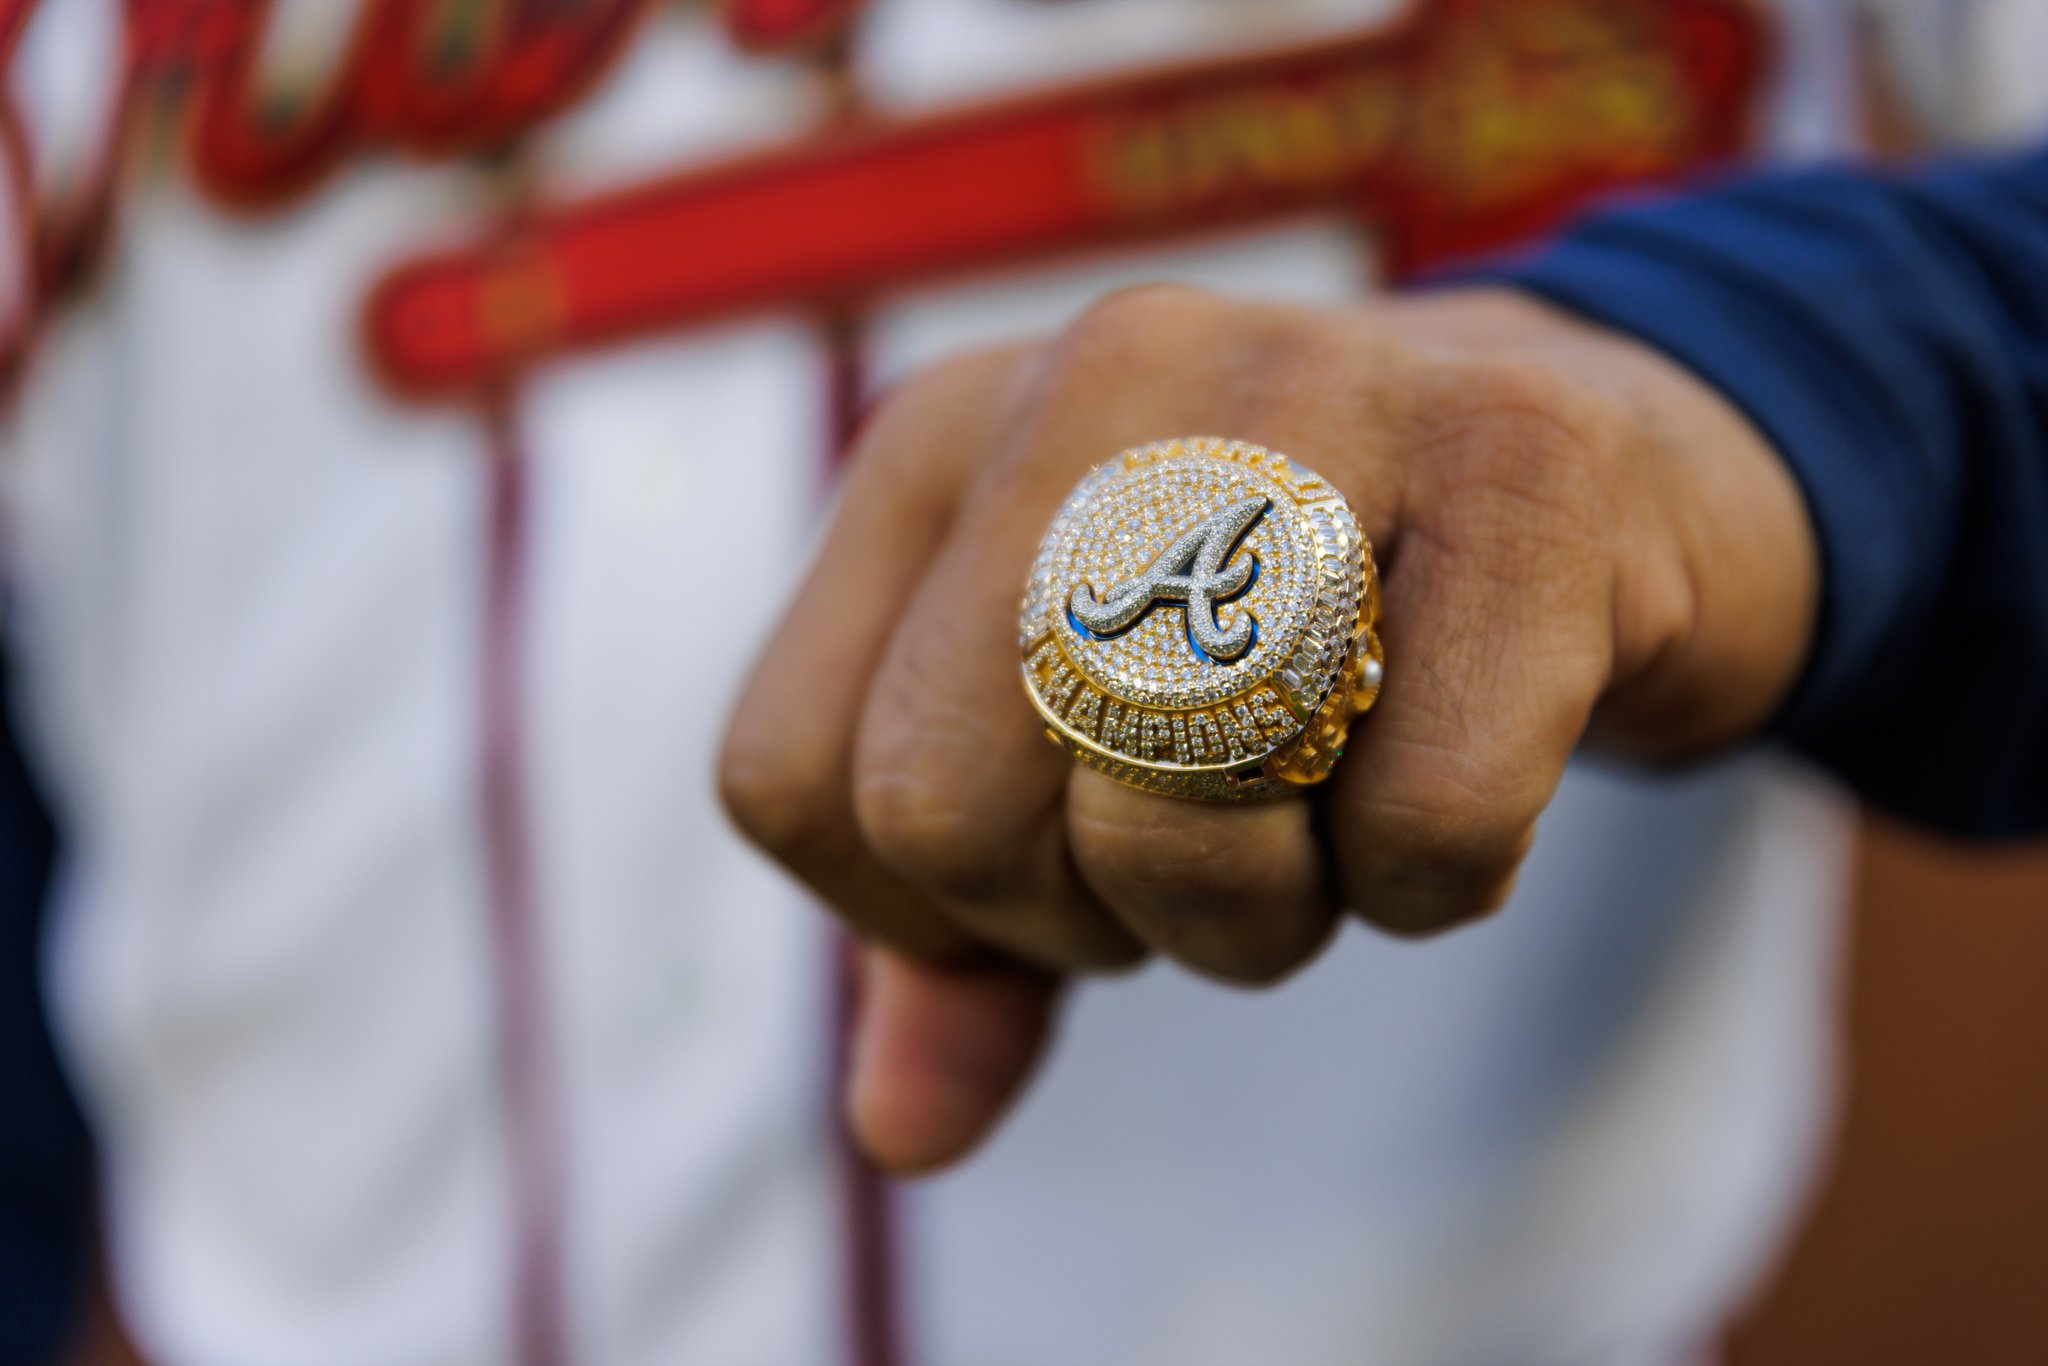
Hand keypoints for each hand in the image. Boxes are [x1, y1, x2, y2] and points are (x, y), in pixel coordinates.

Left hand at [717, 285, 1816, 1172]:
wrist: (1603, 469)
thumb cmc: (1303, 640)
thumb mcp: (1081, 761)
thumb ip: (965, 939)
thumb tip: (901, 1133)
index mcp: (941, 439)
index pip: (797, 782)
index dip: (932, 910)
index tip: (1073, 848)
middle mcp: (1099, 378)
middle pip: (942, 810)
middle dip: (1093, 917)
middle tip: (1225, 836)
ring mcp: (1313, 389)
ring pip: (1161, 812)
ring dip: (1267, 907)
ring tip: (1337, 793)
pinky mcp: (1526, 455)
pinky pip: (1419, 819)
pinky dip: (1439, 878)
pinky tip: (1476, 755)